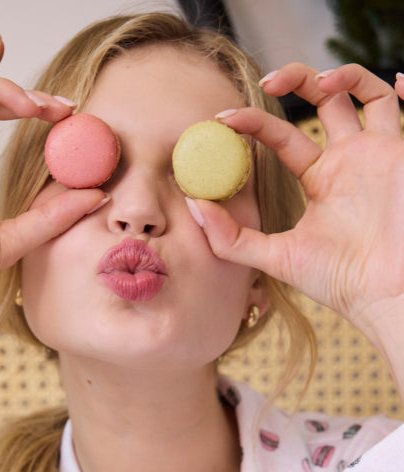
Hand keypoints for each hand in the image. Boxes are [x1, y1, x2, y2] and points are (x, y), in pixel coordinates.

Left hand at [187, 64, 403, 340]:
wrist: (384, 293)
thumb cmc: (338, 281)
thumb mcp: (276, 258)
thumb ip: (232, 237)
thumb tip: (193, 205)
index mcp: (319, 180)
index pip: (281, 136)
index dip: (253, 122)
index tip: (223, 119)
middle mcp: (347, 160)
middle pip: (322, 101)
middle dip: (295, 80)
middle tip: (267, 81)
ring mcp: (376, 152)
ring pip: (360, 93)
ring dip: (341, 75)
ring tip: (319, 80)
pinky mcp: (399, 152)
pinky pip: (396, 107)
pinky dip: (392, 85)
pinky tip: (389, 78)